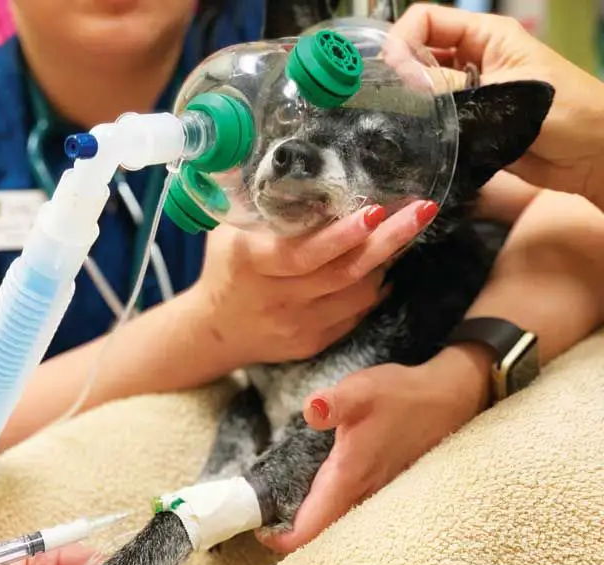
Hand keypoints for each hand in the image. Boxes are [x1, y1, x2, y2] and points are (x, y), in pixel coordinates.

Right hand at [190, 200, 436, 365]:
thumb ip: (252, 199)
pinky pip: (354, 314)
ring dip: (385, 261)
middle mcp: (278, 298)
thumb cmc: (223, 269)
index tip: (375, 210)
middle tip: (421, 210)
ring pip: (356, 294)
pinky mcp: (311, 343)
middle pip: (342, 271)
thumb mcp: (226, 231)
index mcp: (252, 264)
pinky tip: (382, 266)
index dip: (342, 236)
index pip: (303, 253)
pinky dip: (372, 288)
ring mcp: (297, 325)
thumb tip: (278, 151)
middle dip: (388, 240)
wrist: (214, 332)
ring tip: (405, 230)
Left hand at [259, 346, 489, 552]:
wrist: (446, 397)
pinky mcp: (381, 482)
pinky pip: (349, 509)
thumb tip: (312, 409)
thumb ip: (335, 401)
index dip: (282, 538)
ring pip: (337, 522)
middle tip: (265, 513)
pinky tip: (312, 487)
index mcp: (350, 476)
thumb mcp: (362, 389)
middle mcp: (363, 492)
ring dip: (309, 521)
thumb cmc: (401, 394)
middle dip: (290, 531)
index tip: (261, 527)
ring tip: (281, 502)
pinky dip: (327, 508)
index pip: (311, 529)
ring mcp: (375, 490)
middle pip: (321, 532)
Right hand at [391, 3, 603, 207]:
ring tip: (400, 123)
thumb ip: (451, 88)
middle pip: (418, 54)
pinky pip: (432, 119)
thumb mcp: (505, 94)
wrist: (592, 157)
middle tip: (391, 103)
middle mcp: (472, 59)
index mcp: (485, 36)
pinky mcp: (467, 124)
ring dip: (409, 104)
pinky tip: (415, 139)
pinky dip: (420, 127)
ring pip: (421, 89)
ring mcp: (468, 92)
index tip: (391, 73)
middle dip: (400, 74)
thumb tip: (402, 80)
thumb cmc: (567, 113)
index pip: (426, 21)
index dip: (402, 41)